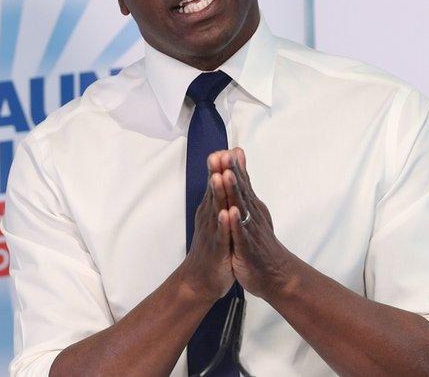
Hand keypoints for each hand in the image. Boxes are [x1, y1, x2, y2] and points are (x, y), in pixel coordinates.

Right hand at [179, 158, 235, 302]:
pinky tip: (226, 214)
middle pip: (213, 192)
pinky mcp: (217, 249)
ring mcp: (212, 233)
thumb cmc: (212, 247)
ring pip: (215, 210)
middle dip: (217, 173)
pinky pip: (221, 235)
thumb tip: (224, 175)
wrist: (201, 280)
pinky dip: (223, 224)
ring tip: (220, 177)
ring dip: (218, 193)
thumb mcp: (218, 218)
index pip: (216, 184)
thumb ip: (221, 196)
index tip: (226, 148)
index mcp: (211, 209)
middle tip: (219, 154)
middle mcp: (209, 217)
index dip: (220, 167)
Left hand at [209, 147, 298, 299]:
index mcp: (251, 207)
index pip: (241, 183)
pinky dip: (235, 223)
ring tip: (227, 176)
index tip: (225, 148)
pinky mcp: (247, 248)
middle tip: (226, 154)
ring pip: (241, 208)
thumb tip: (241, 167)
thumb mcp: (252, 212)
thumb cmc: (259, 243)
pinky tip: (231, 213)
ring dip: (235, 192)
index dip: (233, 166)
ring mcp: (250, 231)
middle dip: (233, 172)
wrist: (274, 274)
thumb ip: (246, 188)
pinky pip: (241, 234)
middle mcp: (252, 215)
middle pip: (242, 190)